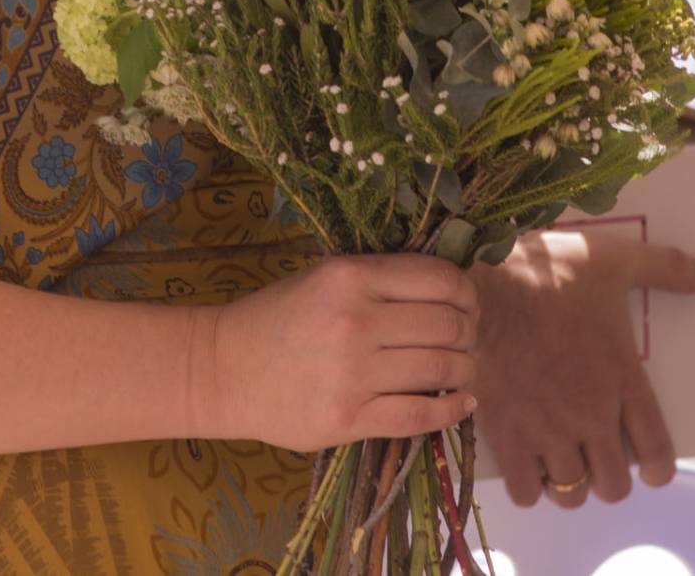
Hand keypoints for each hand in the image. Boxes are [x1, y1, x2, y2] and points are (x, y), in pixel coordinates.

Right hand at [207, 253, 477, 451]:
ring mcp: (354, 372)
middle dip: (469, 333)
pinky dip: (451, 410)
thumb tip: (450, 293)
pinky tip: (460, 403)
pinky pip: (420, 415)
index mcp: (350, 275)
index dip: (466, 293)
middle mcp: (357, 320)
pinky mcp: (350, 417)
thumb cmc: (278, 316)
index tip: (467, 304)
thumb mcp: (324, 278)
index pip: (439, 279)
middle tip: (467, 340)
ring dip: (465, 371)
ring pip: (442, 369)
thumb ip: (380, 281)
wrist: (225, 368)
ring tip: (463, 371)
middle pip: (448, 325)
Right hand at [471, 229, 694, 507]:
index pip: (657, 453)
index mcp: (622, 381)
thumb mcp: (610, 259)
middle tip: (593, 454)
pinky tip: (525, 463)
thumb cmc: (547, 273)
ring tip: (560, 461)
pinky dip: (528, 486)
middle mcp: (591, 417)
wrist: (479, 289)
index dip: (657, 470)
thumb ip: (662, 266)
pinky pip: (526, 492)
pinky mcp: (508, 436)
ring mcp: (549, 432)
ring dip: (569, 483)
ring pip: (571, 493)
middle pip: (613, 485)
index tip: (647, 467)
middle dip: (607, 476)